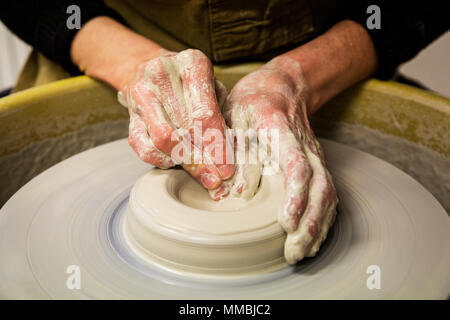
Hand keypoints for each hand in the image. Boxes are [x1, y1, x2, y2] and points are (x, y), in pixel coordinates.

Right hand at [118, 49, 233, 189]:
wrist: (150, 67)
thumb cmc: (191, 82)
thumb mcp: (214, 87)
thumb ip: (223, 115)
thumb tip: (233, 152)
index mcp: (191, 63)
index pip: (206, 113)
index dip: (217, 145)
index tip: (227, 167)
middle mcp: (162, 75)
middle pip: (185, 128)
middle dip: (204, 160)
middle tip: (216, 179)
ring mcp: (141, 94)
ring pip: (163, 139)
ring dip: (185, 162)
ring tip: (202, 175)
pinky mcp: (129, 114)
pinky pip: (143, 147)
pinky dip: (162, 160)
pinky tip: (177, 162)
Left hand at [212, 55, 337, 263]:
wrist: (283, 86)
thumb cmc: (252, 102)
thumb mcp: (234, 117)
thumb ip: (237, 151)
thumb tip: (238, 193)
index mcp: (282, 130)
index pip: (297, 166)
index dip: (295, 196)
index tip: (285, 223)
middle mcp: (306, 147)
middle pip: (319, 187)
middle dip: (310, 223)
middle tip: (293, 252)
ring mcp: (315, 157)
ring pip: (328, 194)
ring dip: (317, 227)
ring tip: (301, 253)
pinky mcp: (317, 166)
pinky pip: (327, 195)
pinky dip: (322, 220)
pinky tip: (311, 239)